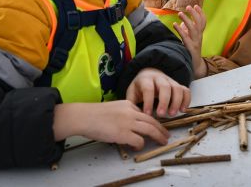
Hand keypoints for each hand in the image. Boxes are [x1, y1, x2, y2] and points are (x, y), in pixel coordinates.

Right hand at [53, 101, 168, 149]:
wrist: (83, 116)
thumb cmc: (94, 114)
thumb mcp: (113, 108)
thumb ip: (123, 114)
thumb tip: (130, 125)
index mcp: (128, 104)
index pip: (145, 113)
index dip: (152, 122)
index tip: (156, 127)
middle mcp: (131, 112)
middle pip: (152, 120)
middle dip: (161, 129)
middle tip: (166, 135)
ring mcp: (128, 123)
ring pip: (150, 129)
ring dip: (158, 136)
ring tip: (162, 141)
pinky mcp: (123, 134)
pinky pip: (139, 140)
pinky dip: (141, 144)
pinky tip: (138, 146)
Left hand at [126, 68, 190, 116]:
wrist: (149, 74)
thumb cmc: (140, 87)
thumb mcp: (132, 92)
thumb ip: (131, 103)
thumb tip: (133, 116)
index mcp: (146, 79)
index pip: (148, 89)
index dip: (148, 101)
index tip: (148, 114)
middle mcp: (160, 78)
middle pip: (165, 87)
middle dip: (164, 101)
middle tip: (162, 115)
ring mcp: (171, 81)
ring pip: (177, 88)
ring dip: (176, 101)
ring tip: (172, 114)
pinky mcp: (178, 85)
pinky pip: (186, 90)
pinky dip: (186, 100)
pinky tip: (183, 110)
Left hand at [174, 5, 206, 78]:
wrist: (195, 66)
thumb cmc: (191, 51)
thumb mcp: (191, 39)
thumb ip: (187, 30)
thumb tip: (181, 21)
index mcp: (200, 34)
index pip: (203, 21)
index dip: (201, 13)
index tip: (196, 5)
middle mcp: (199, 37)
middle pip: (199, 23)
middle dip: (194, 14)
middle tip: (188, 6)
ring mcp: (195, 43)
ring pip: (193, 29)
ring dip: (187, 20)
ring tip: (180, 13)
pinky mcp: (190, 48)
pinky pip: (185, 38)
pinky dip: (180, 30)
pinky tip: (175, 24)